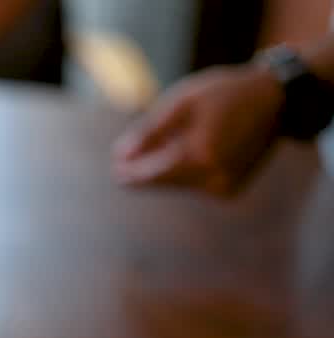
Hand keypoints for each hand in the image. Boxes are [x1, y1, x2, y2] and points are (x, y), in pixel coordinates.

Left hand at [112, 65, 284, 195]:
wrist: (274, 100)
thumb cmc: (223, 94)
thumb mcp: (181, 103)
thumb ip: (149, 132)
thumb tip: (119, 157)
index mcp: (200, 156)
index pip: (150, 176)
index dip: (128, 172)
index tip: (114, 166)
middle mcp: (213, 178)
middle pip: (162, 183)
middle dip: (145, 171)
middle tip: (125, 158)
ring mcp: (223, 188)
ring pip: (177, 185)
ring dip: (165, 169)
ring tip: (169, 144)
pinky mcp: (229, 192)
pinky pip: (195, 186)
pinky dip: (186, 172)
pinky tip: (192, 151)